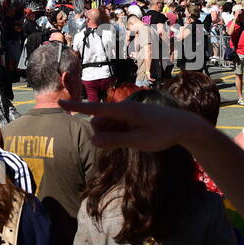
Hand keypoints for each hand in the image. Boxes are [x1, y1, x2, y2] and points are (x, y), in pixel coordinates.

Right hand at [58, 97, 207, 151]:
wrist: (183, 126)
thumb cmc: (163, 134)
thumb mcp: (139, 142)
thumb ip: (115, 141)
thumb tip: (92, 141)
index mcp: (124, 110)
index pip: (95, 109)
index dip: (76, 106)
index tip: (60, 102)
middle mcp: (122, 108)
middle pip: (98, 121)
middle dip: (103, 133)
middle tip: (127, 140)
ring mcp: (125, 113)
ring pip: (106, 125)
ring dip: (112, 134)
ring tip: (135, 137)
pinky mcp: (129, 117)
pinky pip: (115, 126)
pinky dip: (119, 133)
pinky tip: (136, 136)